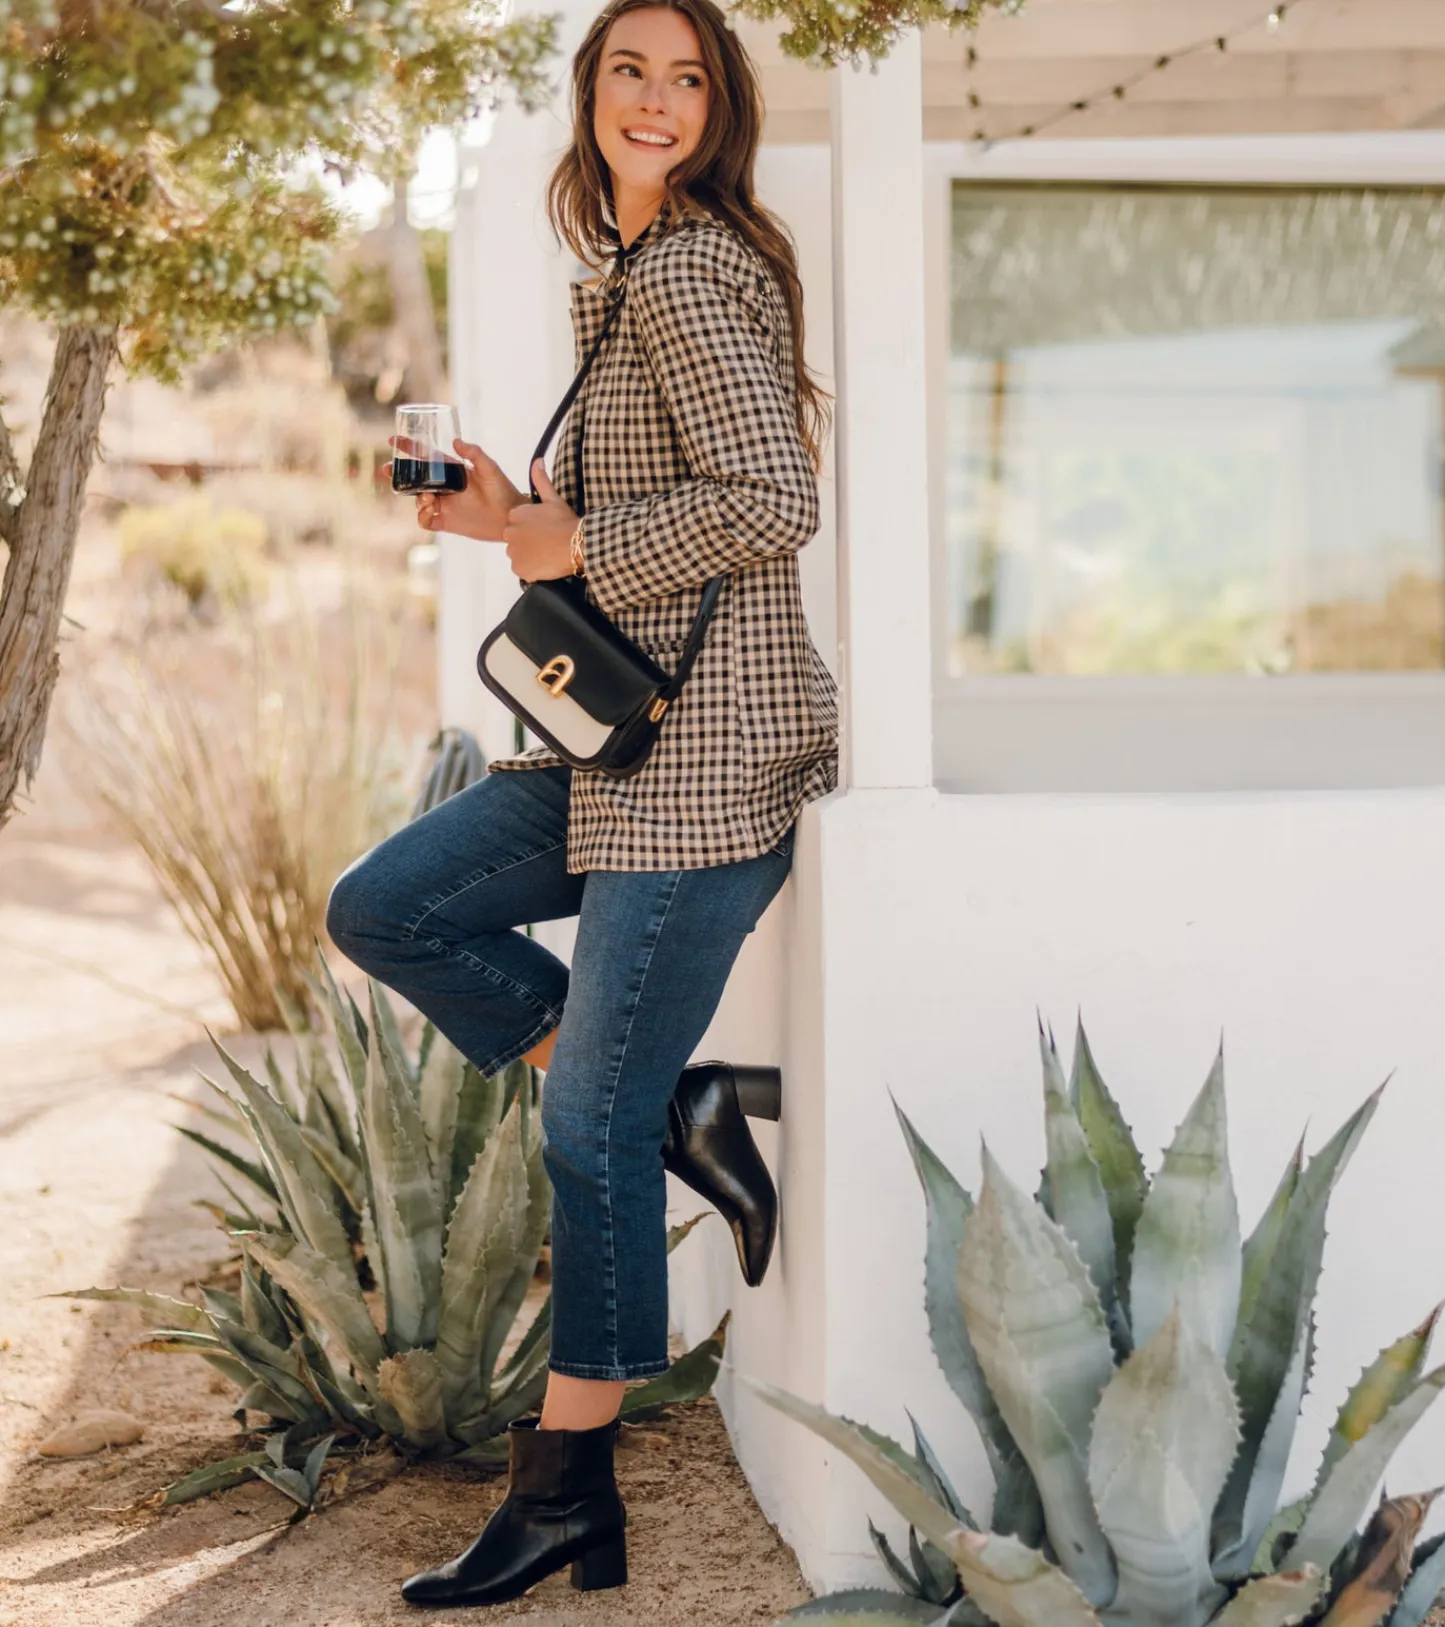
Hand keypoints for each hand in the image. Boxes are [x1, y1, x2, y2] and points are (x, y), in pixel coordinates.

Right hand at [384, 438, 522, 540]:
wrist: (511, 518)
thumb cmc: (503, 490)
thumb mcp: (490, 468)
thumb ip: (475, 454)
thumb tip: (456, 441)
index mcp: (451, 471)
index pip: (425, 457)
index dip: (409, 449)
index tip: (393, 441)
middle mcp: (444, 487)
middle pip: (414, 480)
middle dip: (398, 475)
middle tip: (388, 471)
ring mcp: (444, 504)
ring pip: (417, 499)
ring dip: (416, 497)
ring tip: (428, 498)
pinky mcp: (446, 522)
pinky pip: (425, 521)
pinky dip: (422, 516)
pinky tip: (430, 511)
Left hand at [502, 459, 578, 581]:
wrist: (576, 544)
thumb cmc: (566, 522)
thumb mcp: (554, 499)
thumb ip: (541, 480)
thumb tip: (537, 460)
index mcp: (515, 514)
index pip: (517, 524)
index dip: (531, 528)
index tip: (544, 531)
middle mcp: (510, 532)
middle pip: (515, 540)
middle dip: (527, 542)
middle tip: (546, 544)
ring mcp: (513, 552)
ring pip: (518, 555)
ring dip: (529, 556)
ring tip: (547, 555)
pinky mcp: (519, 569)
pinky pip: (522, 570)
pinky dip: (531, 570)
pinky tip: (545, 564)